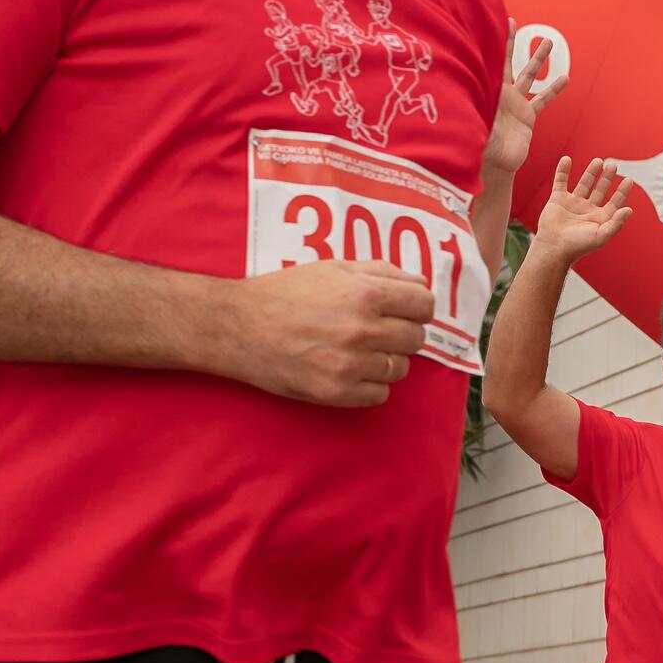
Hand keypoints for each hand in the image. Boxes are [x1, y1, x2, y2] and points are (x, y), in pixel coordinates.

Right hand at [227, 260, 433, 406]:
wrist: (237, 327)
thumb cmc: (285, 293)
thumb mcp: (332, 268)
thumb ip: (381, 272)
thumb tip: (421, 283)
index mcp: (365, 294)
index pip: (425, 305)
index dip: (417, 307)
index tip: (404, 310)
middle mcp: (362, 330)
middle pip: (416, 338)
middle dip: (401, 332)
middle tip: (375, 330)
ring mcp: (350, 364)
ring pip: (401, 368)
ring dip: (385, 360)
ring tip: (356, 350)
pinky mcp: (337, 392)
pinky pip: (381, 394)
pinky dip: (370, 384)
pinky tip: (348, 370)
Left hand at [482, 26, 564, 176]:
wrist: (496, 165)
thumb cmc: (481, 150)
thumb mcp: (477, 132)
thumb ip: (477, 120)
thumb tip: (470, 111)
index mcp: (488, 94)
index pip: (487, 64)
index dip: (489, 45)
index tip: (489, 26)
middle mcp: (501, 95)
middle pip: (507, 62)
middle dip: (510, 42)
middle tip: (512, 22)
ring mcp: (515, 103)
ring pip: (529, 75)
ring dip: (538, 58)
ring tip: (548, 42)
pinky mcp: (528, 115)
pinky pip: (543, 99)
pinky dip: (553, 89)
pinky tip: (565, 78)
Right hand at [532, 157, 632, 263]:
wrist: (554, 247)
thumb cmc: (579, 245)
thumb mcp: (601, 235)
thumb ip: (616, 223)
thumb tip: (629, 209)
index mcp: (600, 218)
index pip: (615, 202)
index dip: (622, 191)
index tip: (629, 179)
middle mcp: (588, 209)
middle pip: (600, 190)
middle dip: (607, 178)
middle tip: (612, 165)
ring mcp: (573, 203)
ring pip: (584, 183)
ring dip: (591, 172)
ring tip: (598, 161)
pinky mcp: (558, 199)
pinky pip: (560, 182)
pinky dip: (563, 171)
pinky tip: (567, 159)